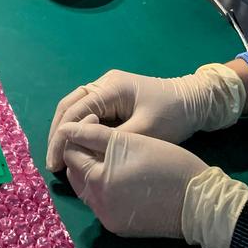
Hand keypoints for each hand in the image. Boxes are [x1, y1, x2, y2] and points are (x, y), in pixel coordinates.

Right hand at [47, 64, 244, 171]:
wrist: (194, 101)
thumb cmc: (171, 115)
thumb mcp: (144, 132)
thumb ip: (111, 140)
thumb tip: (82, 152)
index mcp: (110, 88)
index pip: (75, 112)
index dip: (61, 138)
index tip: (55, 164)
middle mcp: (104, 84)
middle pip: (69, 106)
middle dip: (57, 134)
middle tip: (53, 163)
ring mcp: (107, 88)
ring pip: (75, 107)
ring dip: (65, 131)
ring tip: (60, 158)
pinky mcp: (113, 98)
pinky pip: (88, 111)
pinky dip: (78, 128)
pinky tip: (76, 147)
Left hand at [61, 120, 207, 238]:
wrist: (197, 201)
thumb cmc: (168, 164)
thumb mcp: (131, 141)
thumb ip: (95, 135)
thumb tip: (67, 128)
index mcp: (98, 181)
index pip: (71, 155)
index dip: (78, 135)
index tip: (96, 121)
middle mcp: (97, 206)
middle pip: (76, 174)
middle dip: (82, 154)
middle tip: (100, 137)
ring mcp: (108, 219)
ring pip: (87, 190)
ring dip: (91, 172)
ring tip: (111, 155)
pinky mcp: (120, 228)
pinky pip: (102, 204)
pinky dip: (103, 188)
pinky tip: (120, 176)